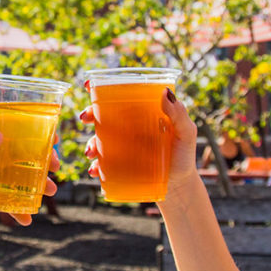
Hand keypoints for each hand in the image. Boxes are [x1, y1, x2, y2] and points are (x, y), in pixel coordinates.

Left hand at [0, 129, 59, 226]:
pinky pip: (9, 202)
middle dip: (44, 162)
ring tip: (49, 191)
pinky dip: (20, 210)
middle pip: (26, 156)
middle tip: (55, 170)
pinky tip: (27, 219)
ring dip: (38, 185)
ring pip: (22, 179)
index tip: (52, 141)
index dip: (38, 134)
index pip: (18, 131)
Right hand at [80, 87, 197, 190]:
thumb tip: (165, 92)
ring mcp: (123, 147)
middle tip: (85, 118)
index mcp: (143, 113)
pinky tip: (95, 170)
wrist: (180, 186)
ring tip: (91, 152)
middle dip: (90, 114)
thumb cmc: (184, 156)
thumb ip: (179, 114)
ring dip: (90, 143)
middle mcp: (130, 127)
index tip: (87, 85)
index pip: (122, 96)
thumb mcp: (186, 133)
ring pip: (99, 139)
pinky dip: (95, 165)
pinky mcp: (120, 165)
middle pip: (104, 115)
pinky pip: (102, 163)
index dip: (102, 88)